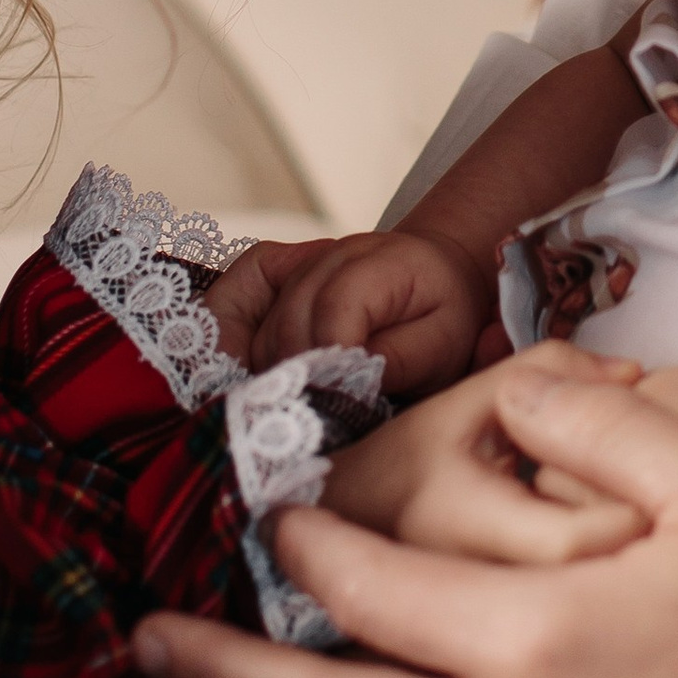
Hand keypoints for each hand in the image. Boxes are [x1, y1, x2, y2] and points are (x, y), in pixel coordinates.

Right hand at [224, 227, 494, 396]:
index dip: (327, 364)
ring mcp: (302, 260)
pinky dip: (233, 331)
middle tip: (309, 423)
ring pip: (263, 324)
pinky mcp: (278, 269)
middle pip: (289, 323)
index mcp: (382, 265)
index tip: (333, 411)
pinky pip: (240, 293)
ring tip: (291, 409)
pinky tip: (249, 372)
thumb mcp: (443, 346)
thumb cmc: (444, 317)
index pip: (334, 311)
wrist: (437, 274)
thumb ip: (398, 360)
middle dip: (297, 378)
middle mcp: (334, 254)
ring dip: (271, 372)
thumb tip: (347, 381)